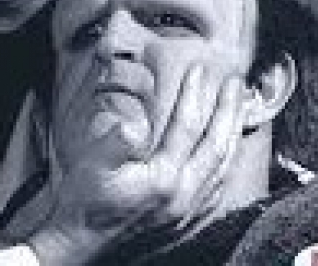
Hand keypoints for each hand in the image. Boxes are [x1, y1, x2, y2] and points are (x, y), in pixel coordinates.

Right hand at [29, 64, 245, 264]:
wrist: (79, 246)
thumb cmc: (83, 204)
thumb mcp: (92, 165)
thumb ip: (115, 143)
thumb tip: (134, 124)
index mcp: (163, 180)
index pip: (187, 128)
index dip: (194, 96)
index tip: (201, 71)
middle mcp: (183, 198)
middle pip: (216, 146)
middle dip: (228, 111)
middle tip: (237, 83)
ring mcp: (188, 212)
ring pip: (222, 167)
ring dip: (232, 134)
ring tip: (238, 109)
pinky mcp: (185, 221)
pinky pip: (217, 187)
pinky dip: (226, 163)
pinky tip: (226, 152)